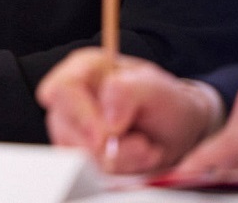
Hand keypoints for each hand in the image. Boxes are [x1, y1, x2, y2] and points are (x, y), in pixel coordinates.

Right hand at [37, 47, 215, 173]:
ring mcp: (73, 126)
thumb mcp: (156, 88)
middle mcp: (72, 96)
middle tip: (143, 143)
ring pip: (80, 154)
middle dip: (109, 145)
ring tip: (145, 146)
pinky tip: (137, 157)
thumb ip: (128, 92)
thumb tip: (107, 120)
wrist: (175, 129)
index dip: (80, 114)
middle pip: (66, 127)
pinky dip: (120, 169)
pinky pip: (91, 170)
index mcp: (85, 68)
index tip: (106, 134)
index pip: (62, 89)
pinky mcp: (81, 152)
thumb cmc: (164, 101)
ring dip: (120, 158)